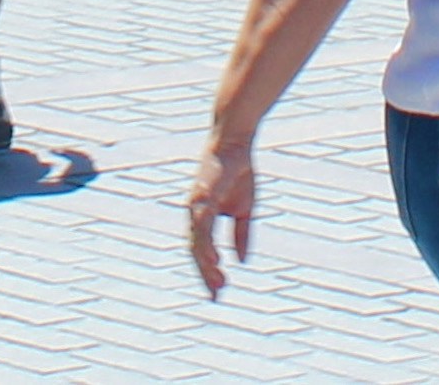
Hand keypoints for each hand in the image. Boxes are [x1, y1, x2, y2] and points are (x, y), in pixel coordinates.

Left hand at [184, 131, 254, 296]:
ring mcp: (196, 204)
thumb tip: (241, 261)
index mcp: (202, 215)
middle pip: (195, 250)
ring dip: (206, 264)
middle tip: (217, 296)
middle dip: (205, 274)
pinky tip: (213, 258)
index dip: (208, 271)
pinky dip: (206, 243)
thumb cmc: (238, 172)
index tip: (217, 294)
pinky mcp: (203, 195)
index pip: (201, 250)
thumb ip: (240, 233)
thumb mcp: (244, 208)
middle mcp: (194, 212)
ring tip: (217, 284)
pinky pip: (202, 224)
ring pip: (196, 241)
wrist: (236, 141)